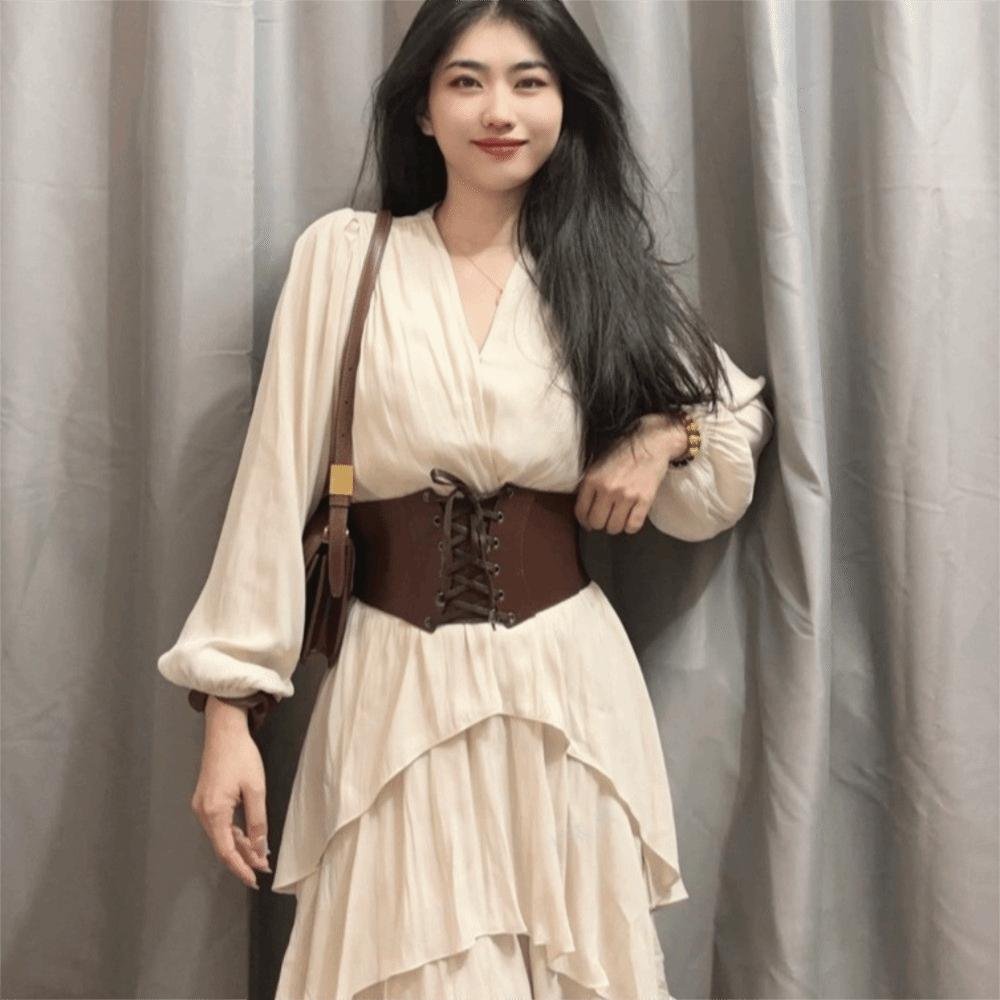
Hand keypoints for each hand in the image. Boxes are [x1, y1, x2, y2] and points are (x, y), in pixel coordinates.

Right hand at [190, 697, 271, 889]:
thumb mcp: (255, 789)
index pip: (226, 851)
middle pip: (222, 845)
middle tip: (262, 870)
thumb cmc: (242, 757)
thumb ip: (257, 822)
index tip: (254, 880)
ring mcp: (201, 806)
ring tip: (259, 856)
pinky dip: (233, 833)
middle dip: (242, 859)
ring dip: (239, 847)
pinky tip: (247, 837)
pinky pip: (219, 824)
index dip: (240, 868)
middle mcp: (202, 812)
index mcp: (213, 812)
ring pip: (221, 835)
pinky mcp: (205, 799)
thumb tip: (260, 849)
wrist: (224, 731)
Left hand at [574, 413, 688, 533]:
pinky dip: (630, 527)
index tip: (589, 522)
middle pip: (597, 523)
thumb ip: (589, 484)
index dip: (584, 521)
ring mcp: (627, 496)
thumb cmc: (623, 451)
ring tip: (618, 519)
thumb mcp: (598, 464)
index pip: (581, 512)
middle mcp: (607, 490)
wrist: (651, 442)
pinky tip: (630, 519)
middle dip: (599, 524)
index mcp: (592, 479)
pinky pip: (633, 525)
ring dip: (615, 526)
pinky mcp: (644, 500)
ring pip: (614, 527)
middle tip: (605, 519)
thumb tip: (584, 508)